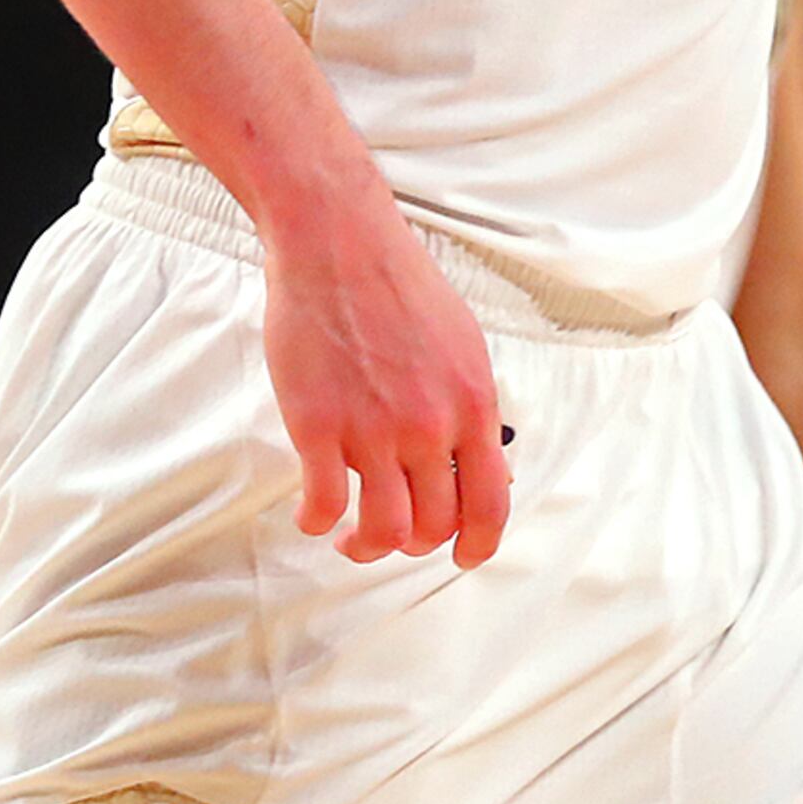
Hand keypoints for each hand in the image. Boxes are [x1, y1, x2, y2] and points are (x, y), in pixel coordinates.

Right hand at [262, 188, 511, 564]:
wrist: (340, 245)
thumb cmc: (399, 287)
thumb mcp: (464, 346)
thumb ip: (470, 407)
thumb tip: (484, 461)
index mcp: (473, 404)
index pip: (490, 503)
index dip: (479, 545)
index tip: (464, 558)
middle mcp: (430, 425)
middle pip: (433, 527)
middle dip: (414, 544)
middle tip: (393, 532)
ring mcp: (374, 429)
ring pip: (381, 530)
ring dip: (365, 546)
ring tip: (350, 535)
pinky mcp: (319, 426)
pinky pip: (322, 504)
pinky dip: (316, 521)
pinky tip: (312, 512)